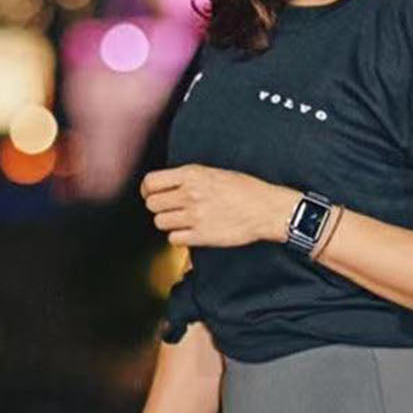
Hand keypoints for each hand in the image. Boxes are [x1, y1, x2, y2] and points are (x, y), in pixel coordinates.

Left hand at [141, 164, 298, 247]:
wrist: (265, 209)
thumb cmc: (244, 190)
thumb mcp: (212, 172)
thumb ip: (188, 178)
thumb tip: (167, 187)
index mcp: (191, 174)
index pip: (151, 182)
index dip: (148, 191)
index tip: (152, 195)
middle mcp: (190, 194)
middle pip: (152, 204)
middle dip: (157, 208)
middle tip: (169, 210)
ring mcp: (195, 216)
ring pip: (160, 223)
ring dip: (167, 224)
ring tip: (181, 222)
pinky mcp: (201, 236)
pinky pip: (173, 240)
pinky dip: (178, 238)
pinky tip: (189, 233)